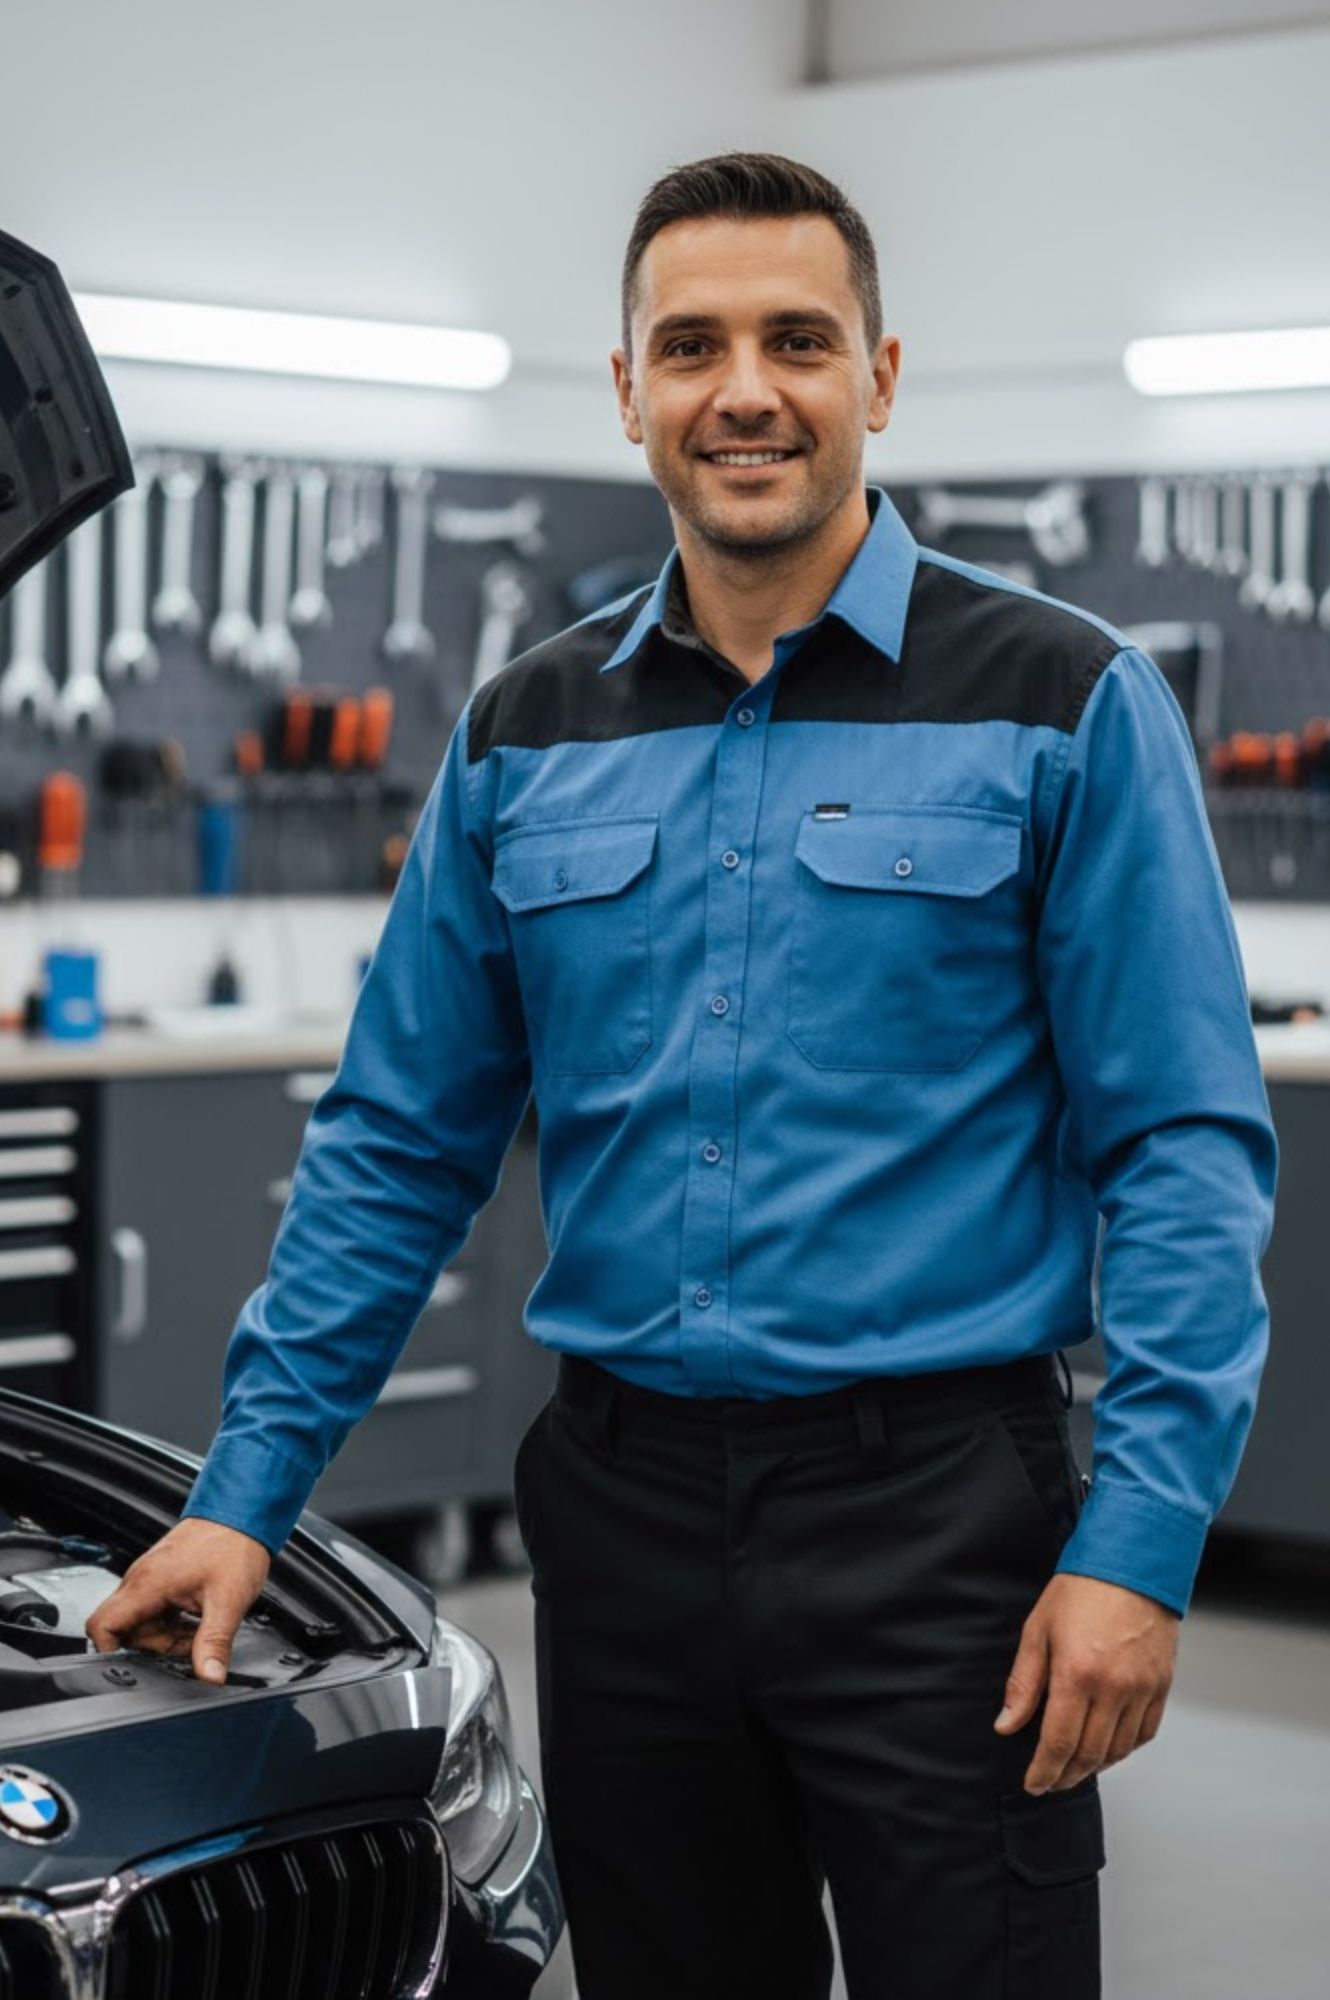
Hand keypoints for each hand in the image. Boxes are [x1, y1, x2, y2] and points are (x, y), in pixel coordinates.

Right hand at [85, 1517, 270, 1684]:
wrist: (243, 1512)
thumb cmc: (234, 1545)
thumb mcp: (228, 1601)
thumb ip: (214, 1643)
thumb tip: (210, 1677)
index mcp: (147, 1584)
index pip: (100, 1626)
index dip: (111, 1651)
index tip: (142, 1662)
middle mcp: (140, 1579)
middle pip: (125, 1631)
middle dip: (158, 1645)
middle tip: (193, 1639)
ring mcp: (149, 1577)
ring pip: (141, 1622)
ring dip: (168, 1634)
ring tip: (201, 1624)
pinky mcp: (160, 1577)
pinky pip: (154, 1610)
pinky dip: (173, 1621)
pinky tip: (198, 1615)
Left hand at [993, 1571, 1178, 1792]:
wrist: (1131, 1564)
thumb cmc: (1080, 1591)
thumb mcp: (1038, 1630)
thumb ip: (1023, 1683)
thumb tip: (1006, 1725)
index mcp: (1077, 1674)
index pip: (1059, 1743)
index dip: (1044, 1771)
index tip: (1033, 1784)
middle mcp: (1113, 1688)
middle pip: (1089, 1754)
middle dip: (1066, 1775)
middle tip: (1050, 1782)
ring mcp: (1142, 1689)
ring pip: (1118, 1750)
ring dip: (1094, 1767)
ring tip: (1074, 1769)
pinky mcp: (1162, 1686)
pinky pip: (1144, 1733)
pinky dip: (1124, 1749)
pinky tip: (1107, 1749)